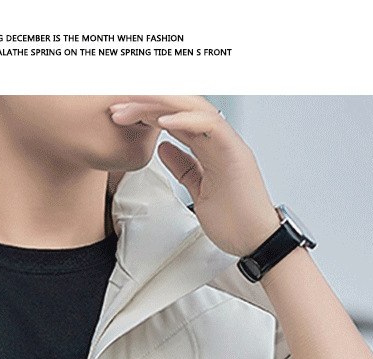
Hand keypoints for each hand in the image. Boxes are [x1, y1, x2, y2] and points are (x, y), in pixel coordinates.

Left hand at [109, 95, 281, 257]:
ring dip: (161, 104)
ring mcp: (228, 143)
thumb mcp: (197, 191)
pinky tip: (162, 120)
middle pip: (180, 107)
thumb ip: (184, 167)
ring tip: (132, 105)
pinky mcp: (235, 152)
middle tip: (116, 107)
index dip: (146, 112)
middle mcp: (218, 139)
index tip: (119, 115)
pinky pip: (210, 126)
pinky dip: (185, 120)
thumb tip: (163, 148)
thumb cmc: (234, 221)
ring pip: (194, 107)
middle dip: (146, 103)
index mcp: (209, 146)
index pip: (175, 118)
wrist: (255, 242)